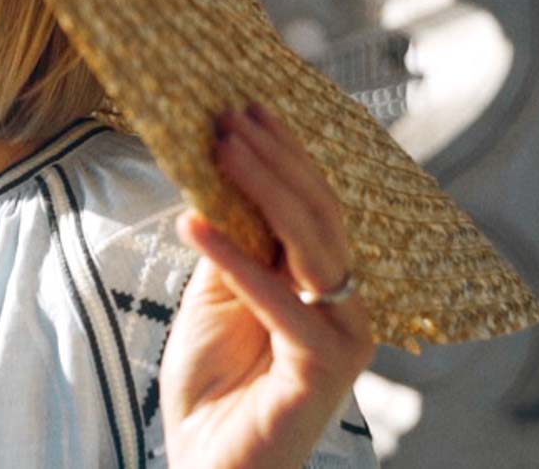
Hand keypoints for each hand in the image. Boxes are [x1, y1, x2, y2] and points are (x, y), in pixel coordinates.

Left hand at [160, 102, 374, 468]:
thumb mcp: (215, 294)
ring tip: (217, 147)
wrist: (208, 463)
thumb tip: (218, 171)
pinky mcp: (321, 371)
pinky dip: (235, 260)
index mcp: (325, 285)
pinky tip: (192, 222)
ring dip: (262, 190)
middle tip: (230, 115)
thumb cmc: (213, 384)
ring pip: (311, 245)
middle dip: (274, 159)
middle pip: (318, 215)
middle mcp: (347, 307)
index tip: (248, 105)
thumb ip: (231, 241)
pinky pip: (280, 302)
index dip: (285, 153)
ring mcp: (342, 340)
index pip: (313, 204)